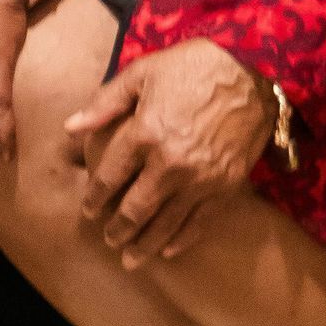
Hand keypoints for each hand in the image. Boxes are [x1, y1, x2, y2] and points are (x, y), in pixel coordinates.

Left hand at [67, 41, 274, 264]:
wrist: (254, 70)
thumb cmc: (194, 65)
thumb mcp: (143, 72)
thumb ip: (106, 102)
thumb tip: (71, 127)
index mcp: (145, 133)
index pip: (110, 176)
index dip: (96, 197)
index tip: (89, 210)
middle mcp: (171, 163)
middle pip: (136, 208)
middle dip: (118, 229)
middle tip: (108, 240)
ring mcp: (201, 179)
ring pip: (166, 223)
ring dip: (145, 244)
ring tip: (130, 259)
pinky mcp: (226, 185)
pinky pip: (199, 221)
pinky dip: (182, 239)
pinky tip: (168, 250)